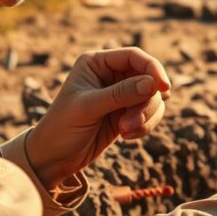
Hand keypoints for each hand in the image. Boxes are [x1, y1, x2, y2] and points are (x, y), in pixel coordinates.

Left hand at [25, 47, 170, 188]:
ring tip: (126, 132)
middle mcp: (110, 75)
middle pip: (148, 78)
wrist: (52, 159)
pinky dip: (145, 126)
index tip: (164, 87)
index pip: (134, 56)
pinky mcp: (126, 113)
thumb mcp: (88, 108)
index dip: (152, 69)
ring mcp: (120, 95)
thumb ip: (121, 94)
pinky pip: (149, 114)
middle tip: (131, 123)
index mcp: (96, 63)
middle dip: (145, 102)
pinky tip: (127, 137)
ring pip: (152, 98)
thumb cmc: (61, 128)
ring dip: (145, 116)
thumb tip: (154, 84)